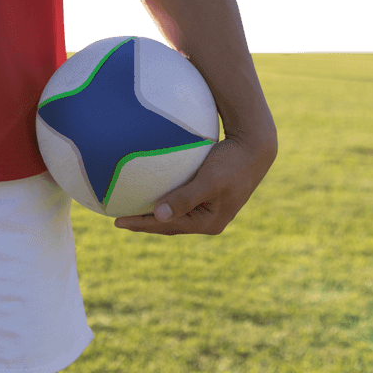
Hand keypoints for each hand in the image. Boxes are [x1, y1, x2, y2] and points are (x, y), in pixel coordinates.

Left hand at [113, 132, 276, 235]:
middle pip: (169, 224)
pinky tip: (149, 191)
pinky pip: (180, 200)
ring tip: (130, 210)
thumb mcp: (209, 181)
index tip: (117, 222)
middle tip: (118, 219)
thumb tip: (159, 215)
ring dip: (152, 213)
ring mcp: (209, 208)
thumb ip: (185, 198)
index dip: (141, 225)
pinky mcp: (208, 194)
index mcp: (209, 223)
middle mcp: (208, 219)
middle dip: (144, 223)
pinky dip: (164, 199)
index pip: (167, 226)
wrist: (255, 146)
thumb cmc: (232, 162)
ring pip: (174, 214)